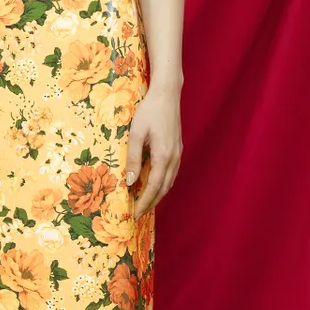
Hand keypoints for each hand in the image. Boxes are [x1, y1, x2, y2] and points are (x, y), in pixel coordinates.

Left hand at [124, 85, 181, 218]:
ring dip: (157, 195)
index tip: (135, 214)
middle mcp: (174, 158)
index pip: (154, 186)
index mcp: (163, 155)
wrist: (167, 94)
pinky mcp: (177, 149)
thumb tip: (130, 182)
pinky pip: (171, 173)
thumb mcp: (135, 134)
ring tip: (144, 203)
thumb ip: (133, 159)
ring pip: (169, 182)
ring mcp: (178, 154)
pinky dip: (163, 184)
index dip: (144, 202)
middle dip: (151, 203)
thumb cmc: (149, 111)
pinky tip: (154, 185)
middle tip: (138, 214)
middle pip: (164, 188)